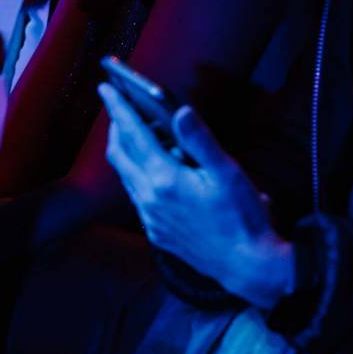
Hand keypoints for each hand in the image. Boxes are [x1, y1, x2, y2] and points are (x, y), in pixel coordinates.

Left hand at [100, 83, 293, 308]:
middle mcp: (150, 198)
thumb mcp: (227, 173)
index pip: (133, 134)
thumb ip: (200, 141)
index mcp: (165, 180)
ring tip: (135, 132)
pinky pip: (135, 195)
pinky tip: (152, 169)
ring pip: (125, 175)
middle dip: (115, 126)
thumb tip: (180, 111)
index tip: (105, 87)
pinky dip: (136, 173)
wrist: (247, 265)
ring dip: (125, 150)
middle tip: (119, 106)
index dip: (118, 108)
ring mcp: (150, 217)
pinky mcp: (155, 231)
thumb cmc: (242, 217)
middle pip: (119, 153)